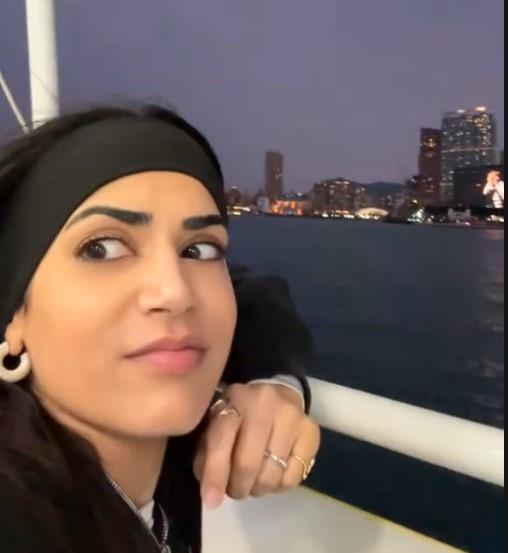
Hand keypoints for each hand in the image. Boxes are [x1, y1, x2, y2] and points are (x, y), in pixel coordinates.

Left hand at [193, 383, 320, 510]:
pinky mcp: (310, 432)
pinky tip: (274, 475)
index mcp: (235, 398)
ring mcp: (291, 416)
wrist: (281, 396)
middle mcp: (265, 402)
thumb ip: (208, 452)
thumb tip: (210, 492)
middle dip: (238, 487)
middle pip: (248, 463)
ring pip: (271, 474)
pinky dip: (279, 486)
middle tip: (235, 490)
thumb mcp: (218, 423)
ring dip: (258, 489)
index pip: (221, 440)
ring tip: (254, 482)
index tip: (211, 501)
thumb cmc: (242, 414)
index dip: (215, 474)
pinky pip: (292, 478)